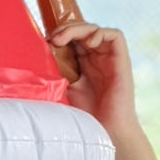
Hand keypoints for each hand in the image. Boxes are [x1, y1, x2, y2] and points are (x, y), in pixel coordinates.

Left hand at [49, 22, 136, 139]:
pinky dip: (100, 33)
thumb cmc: (86, 115)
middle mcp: (96, 58)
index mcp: (83, 64)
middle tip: (53, 39)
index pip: (71, 39)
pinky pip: (115, 35)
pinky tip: (88, 43)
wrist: (105, 130)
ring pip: (95, 30)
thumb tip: (38, 54)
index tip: (45, 42)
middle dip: (66, 30)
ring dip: (78, 29)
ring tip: (63, 39)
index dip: (59, 35)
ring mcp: (109, 58)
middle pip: (82, 30)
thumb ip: (57, 70)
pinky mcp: (121, 60)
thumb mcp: (65, 88)